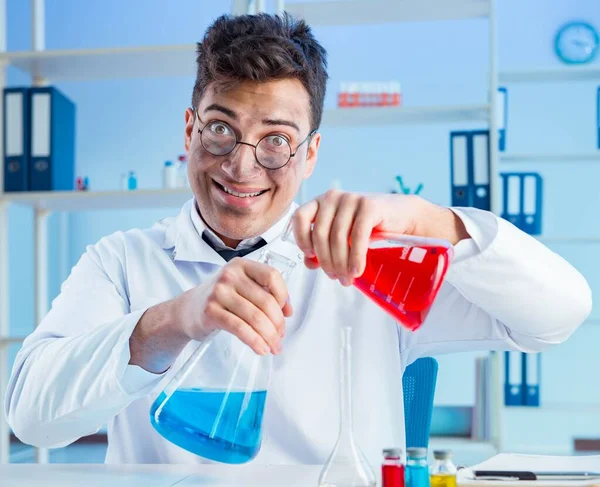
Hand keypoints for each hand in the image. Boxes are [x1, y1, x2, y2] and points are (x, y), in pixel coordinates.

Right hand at [178, 258, 292, 354]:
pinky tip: (261, 349)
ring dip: (269, 336)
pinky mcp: (211, 311)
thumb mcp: (243, 288)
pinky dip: (255, 341)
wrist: (187, 310)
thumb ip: (266, 294)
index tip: (285, 312)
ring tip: (273, 347)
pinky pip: (240, 329)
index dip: (284, 296)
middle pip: (266, 301)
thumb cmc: (220, 298)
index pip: (272, 276)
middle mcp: (230, 275)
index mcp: (242, 265)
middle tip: (280, 337)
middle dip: (278, 324)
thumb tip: (288, 311)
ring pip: (255, 317)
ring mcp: (219, 292)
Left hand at [290, 190, 468, 285]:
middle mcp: (333, 197)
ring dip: (341, 263)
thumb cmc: (368, 229)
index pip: (299, 217)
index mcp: (321, 202)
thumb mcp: (342, 239)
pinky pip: (357, 236)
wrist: (401, 217)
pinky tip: (357, 271)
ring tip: (347, 278)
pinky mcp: (369, 205)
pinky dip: (356, 257)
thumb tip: (309, 263)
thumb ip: (323, 249)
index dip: (301, 239)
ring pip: (337, 238)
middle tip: (336, 278)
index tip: (310, 256)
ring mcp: (351, 198)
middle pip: (320, 233)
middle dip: (326, 261)